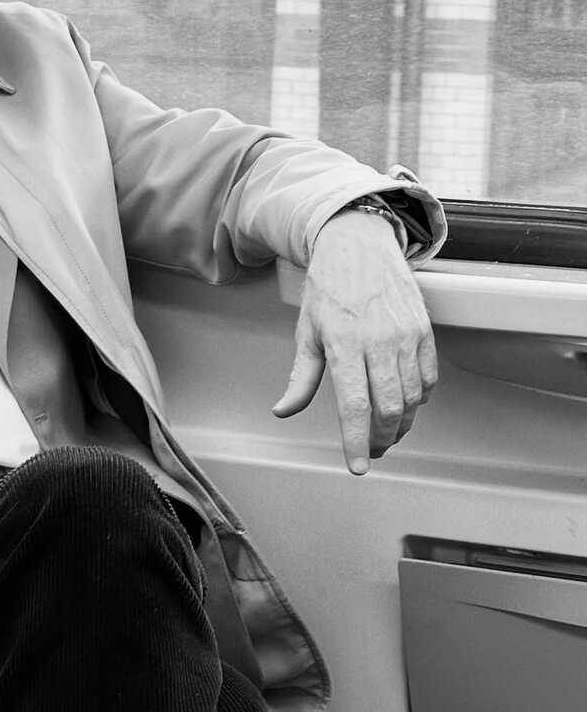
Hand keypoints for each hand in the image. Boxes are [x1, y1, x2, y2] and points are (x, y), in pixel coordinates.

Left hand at [272, 210, 437, 474]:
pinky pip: (428, 378)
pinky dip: (418, 399)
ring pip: (411, 398)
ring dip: (401, 424)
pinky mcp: (424, 330)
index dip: (356, 441)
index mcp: (343, 343)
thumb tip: (284, 410)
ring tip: (387, 432)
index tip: (358, 466)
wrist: (359, 244)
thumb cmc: (328, 288)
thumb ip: (300, 377)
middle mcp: (378, 341)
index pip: (354, 406)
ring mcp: (406, 335)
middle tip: (372, 450)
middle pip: (389, 409)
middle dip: (381, 439)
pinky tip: (404, 402)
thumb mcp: (306, 331)